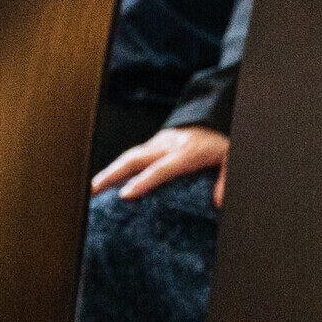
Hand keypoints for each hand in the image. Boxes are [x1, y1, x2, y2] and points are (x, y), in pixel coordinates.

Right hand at [90, 127, 232, 204]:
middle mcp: (169, 145)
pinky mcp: (154, 142)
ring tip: (90, 190)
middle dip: (112, 175)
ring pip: (130, 156)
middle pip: (136, 159)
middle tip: (92, 192)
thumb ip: (225, 179)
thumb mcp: (232, 158)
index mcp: (188, 152)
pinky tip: (105, 182)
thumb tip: (218, 203)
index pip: (162, 168)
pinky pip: (133, 155)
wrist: (217, 119)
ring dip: (108, 172)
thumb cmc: (222, 143)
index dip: (143, 182)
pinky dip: (117, 168)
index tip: (124, 195)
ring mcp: (159, 142)